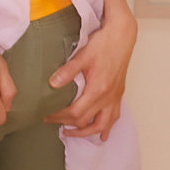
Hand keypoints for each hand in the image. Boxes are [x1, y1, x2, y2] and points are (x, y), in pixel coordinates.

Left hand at [44, 4, 136, 140]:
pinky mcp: (119, 93)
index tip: (47, 116)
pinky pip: (114, 116)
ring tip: (73, 134)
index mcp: (98, 89)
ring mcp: (115, 97)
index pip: (76, 112)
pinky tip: (102, 133)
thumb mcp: (82, 55)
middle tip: (53, 123)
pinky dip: (107, 127)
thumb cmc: (104, 43)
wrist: (122, 35)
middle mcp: (108, 97)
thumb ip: (68, 71)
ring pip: (103, 124)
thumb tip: (52, 84)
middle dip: (69, 125)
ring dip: (88, 132)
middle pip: (87, 121)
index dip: (59, 117)